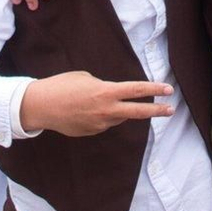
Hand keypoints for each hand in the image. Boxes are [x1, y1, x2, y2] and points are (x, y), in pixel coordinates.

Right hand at [19, 71, 173, 136]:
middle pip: (138, 112)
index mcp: (106, 92)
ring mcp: (100, 124)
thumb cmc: (61, 86)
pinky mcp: (91, 132)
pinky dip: (99, 116)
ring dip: (115, 110)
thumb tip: (111, 98)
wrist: (40, 106)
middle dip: (156, 111)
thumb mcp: (85, 78)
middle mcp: (106, 110)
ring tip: (91, 100)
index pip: (136, 90)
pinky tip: (82, 110)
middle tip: (170, 109)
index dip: (154, 89)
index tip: (168, 90)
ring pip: (117, 117)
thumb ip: (103, 88)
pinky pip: (102, 123)